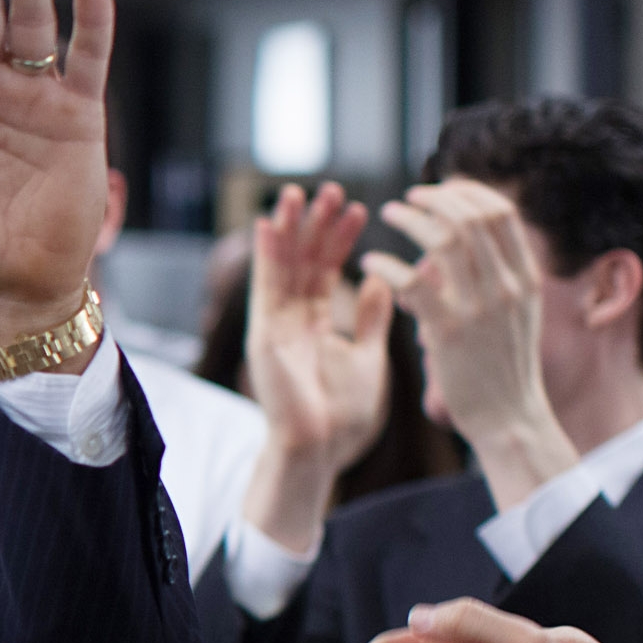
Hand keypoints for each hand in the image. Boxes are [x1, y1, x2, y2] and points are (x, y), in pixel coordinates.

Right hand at [240, 181, 395, 553]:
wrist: (320, 452)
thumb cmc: (345, 417)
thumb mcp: (369, 358)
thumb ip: (370, 320)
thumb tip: (379, 280)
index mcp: (316, 327)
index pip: (327, 273)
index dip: (340, 240)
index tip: (359, 209)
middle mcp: (291, 322)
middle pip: (303, 263)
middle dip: (316, 225)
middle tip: (331, 189)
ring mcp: (274, 328)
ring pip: (282, 268)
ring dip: (290, 229)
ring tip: (300, 192)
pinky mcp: (264, 337)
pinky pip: (263, 289)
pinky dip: (264, 257)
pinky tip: (267, 225)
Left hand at [361, 179, 578, 510]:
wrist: (509, 417)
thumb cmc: (502, 366)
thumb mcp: (514, 313)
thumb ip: (492, 276)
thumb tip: (450, 246)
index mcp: (526, 277)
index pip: (502, 213)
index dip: (468, 193)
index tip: (442, 190)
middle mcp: (508, 286)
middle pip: (473, 217)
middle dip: (437, 198)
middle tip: (409, 198)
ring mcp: (481, 308)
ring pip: (444, 240)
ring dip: (410, 219)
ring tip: (387, 213)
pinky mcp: (449, 333)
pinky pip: (412, 282)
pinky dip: (387, 264)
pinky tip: (369, 261)